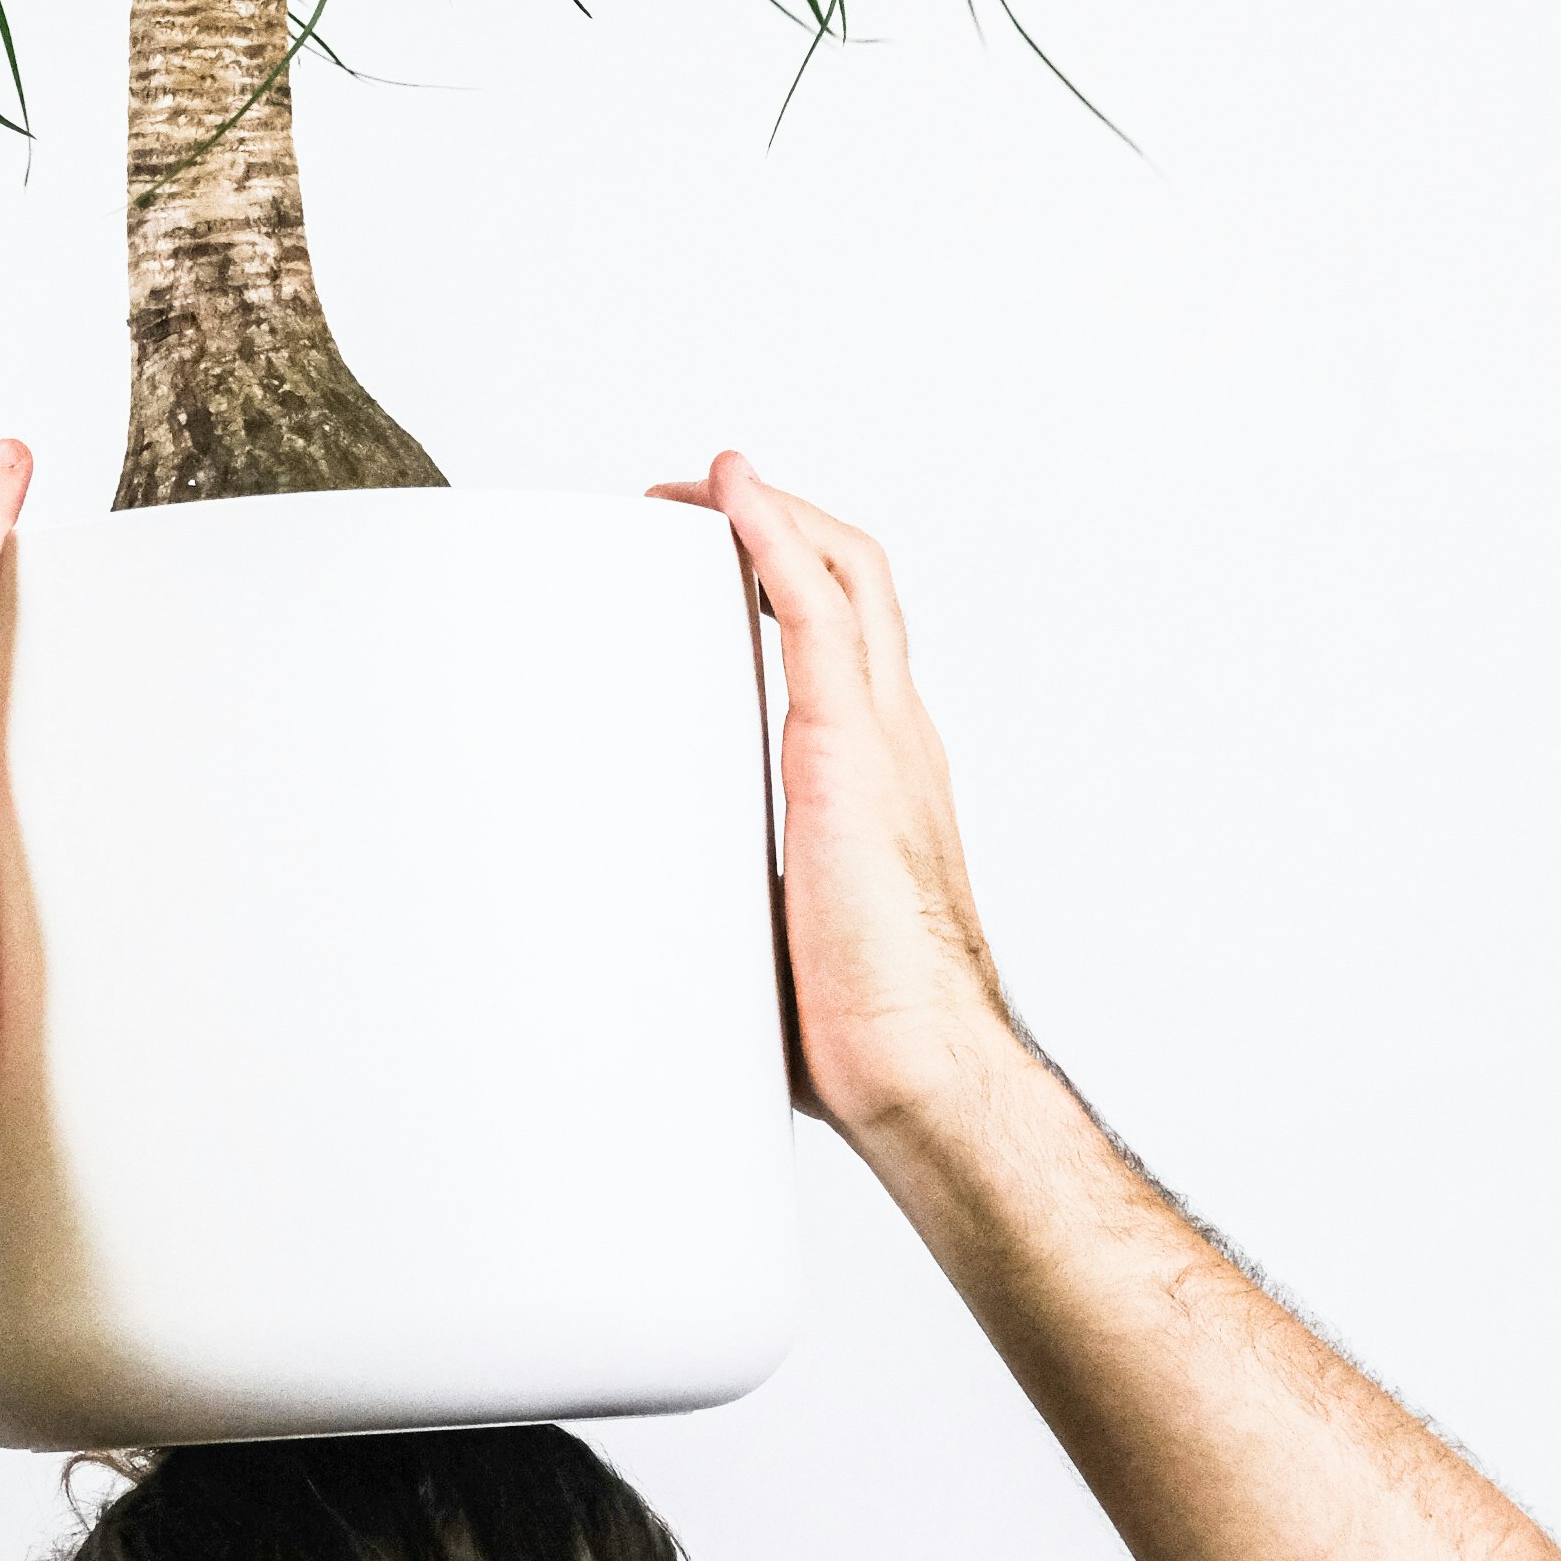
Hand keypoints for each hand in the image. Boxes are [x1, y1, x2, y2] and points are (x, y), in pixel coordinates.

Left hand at [649, 452, 1013, 1160]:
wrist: (919, 1071)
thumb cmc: (859, 1029)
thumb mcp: (771, 925)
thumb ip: (725, 889)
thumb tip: (642, 913)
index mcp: (881, 772)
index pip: (847, 637)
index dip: (788, 575)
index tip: (710, 556)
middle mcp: (894, 735)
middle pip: (855, 578)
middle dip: (775, 521)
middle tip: (682, 507)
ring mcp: (881, 736)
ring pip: (844, 571)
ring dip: (767, 510)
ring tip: (690, 488)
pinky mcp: (851, 751)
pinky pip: (818, 608)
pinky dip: (773, 536)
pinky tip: (727, 495)